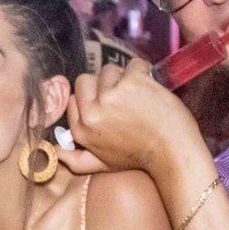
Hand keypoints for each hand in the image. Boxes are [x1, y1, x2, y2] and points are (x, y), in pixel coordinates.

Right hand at [58, 60, 210, 183]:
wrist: (172, 152)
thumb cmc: (139, 158)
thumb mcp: (102, 165)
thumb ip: (76, 160)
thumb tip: (56, 152)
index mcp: (81, 130)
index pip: (74, 98)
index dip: (91, 98)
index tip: (109, 106)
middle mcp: (91, 112)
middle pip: (86, 79)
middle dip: (103, 85)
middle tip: (123, 99)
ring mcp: (111, 95)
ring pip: (109, 70)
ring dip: (124, 78)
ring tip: (138, 95)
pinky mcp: (132, 82)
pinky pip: (133, 64)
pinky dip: (143, 71)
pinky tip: (149, 85)